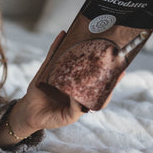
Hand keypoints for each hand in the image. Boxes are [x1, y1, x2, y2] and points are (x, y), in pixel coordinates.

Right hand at [0, 31, 123, 144]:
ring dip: (78, 46)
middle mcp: (73, 81)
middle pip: (87, 67)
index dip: (110, 80)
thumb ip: (75, 110)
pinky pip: (53, 54)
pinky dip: (57, 43)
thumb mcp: (67, 117)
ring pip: (71, 58)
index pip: (99, 85)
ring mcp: (60, 73)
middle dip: (96, 58)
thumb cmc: (51, 118)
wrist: (30, 115)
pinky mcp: (47, 68)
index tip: (121, 72)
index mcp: (82, 94)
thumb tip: (79, 97)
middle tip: (108, 48)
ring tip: (87, 34)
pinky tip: (63, 34)